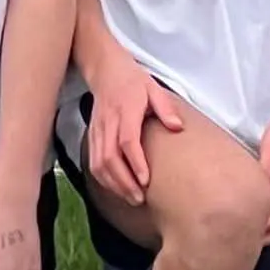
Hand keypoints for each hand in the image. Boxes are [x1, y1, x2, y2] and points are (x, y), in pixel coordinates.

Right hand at [86, 58, 184, 203]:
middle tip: (139, 198)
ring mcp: (97, 130)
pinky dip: (103, 179)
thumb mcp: (154, 89)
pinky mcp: (92, 136)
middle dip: (123, 182)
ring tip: (131, 198)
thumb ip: (166, 108)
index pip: (127, 141)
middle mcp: (108, 123)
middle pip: (110, 158)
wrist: (106, 71)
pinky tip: (117, 188)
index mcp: (125, 111)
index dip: (135, 162)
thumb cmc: (133, 82)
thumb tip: (177, 127)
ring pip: (98, 163)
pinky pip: (93, 162)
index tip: (146, 180)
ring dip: (113, 184)